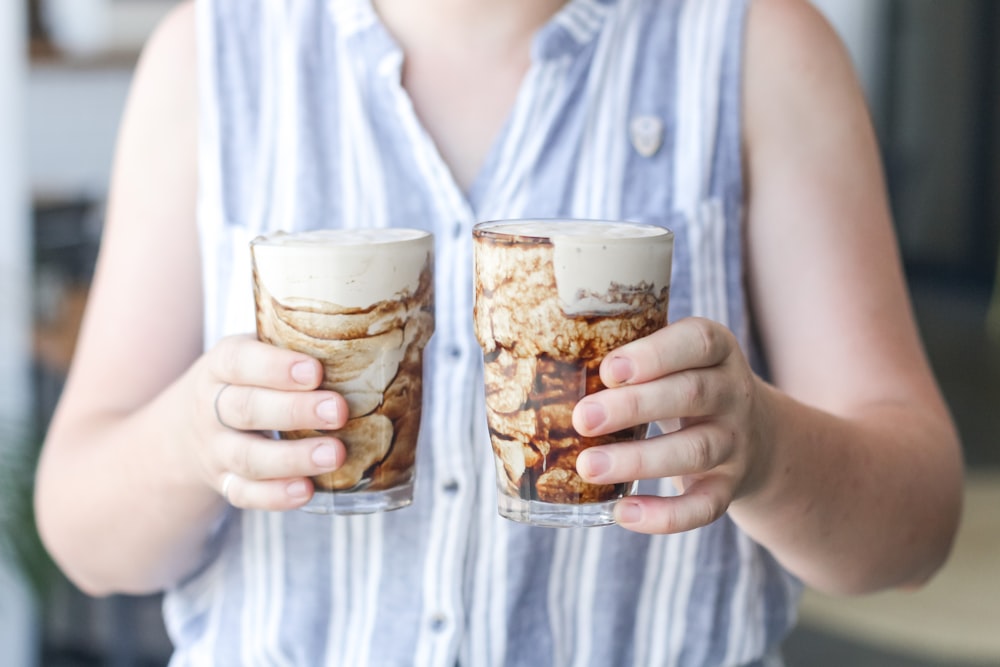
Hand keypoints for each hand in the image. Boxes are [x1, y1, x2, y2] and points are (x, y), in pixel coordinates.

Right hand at [183, 334, 347, 510]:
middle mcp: (212, 407)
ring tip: (335, 455)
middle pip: (245, 410)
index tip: (315, 371)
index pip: (239, 362)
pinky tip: (307, 492)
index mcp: (221, 366)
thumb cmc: (249, 379)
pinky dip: (274, 496)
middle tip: (339, 411)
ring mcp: (215, 449)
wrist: (190, 425)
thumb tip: (378, 338)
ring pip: (246, 457)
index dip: (275, 367)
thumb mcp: (258, 352)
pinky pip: (243, 494)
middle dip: (294, 411)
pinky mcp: (223, 482)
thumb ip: (298, 344)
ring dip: (292, 459)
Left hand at [572, 317, 773, 533]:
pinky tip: (621, 513)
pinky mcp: (729, 487)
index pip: (697, 342)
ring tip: (587, 467)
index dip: (654, 355)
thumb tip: (530, 353)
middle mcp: (733, 392)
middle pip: (691, 394)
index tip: (608, 370)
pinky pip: (704, 506)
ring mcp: (735, 442)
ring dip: (639, 460)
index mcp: (716, 349)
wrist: (755, 434)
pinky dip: (665, 515)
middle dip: (634, 407)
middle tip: (582, 419)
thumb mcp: (672, 356)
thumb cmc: (682, 382)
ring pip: (695, 450)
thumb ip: (626, 353)